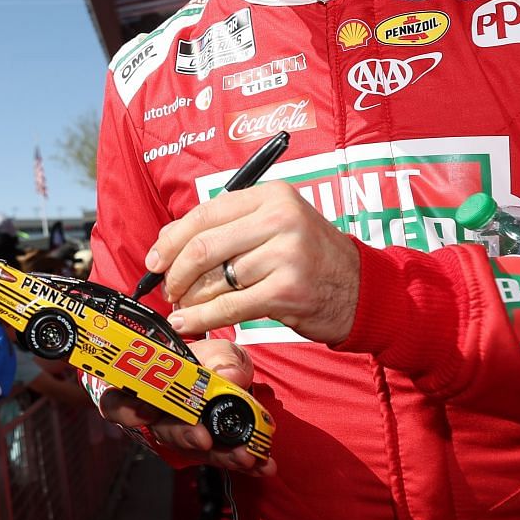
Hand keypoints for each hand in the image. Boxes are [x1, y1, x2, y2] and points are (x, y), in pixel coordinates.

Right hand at [98, 339, 275, 476]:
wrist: (228, 379)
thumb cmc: (208, 362)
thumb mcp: (216, 350)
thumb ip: (222, 358)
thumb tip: (228, 375)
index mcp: (147, 388)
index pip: (119, 402)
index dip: (127, 410)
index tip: (145, 412)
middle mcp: (159, 417)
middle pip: (160, 430)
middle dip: (182, 435)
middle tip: (203, 439)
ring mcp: (183, 437)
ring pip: (193, 451)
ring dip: (219, 455)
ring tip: (245, 456)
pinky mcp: (207, 453)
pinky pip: (221, 460)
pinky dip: (244, 463)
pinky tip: (263, 467)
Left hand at [148, 181, 361, 344]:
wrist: (363, 289)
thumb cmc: (311, 258)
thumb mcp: (278, 226)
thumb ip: (231, 228)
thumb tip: (169, 245)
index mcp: (271, 196)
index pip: (205, 213)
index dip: (171, 239)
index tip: (156, 259)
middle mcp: (279, 219)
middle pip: (204, 246)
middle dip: (175, 272)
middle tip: (167, 288)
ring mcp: (285, 255)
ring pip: (215, 279)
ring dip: (189, 298)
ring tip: (181, 307)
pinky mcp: (287, 291)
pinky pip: (229, 307)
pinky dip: (202, 318)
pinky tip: (188, 323)